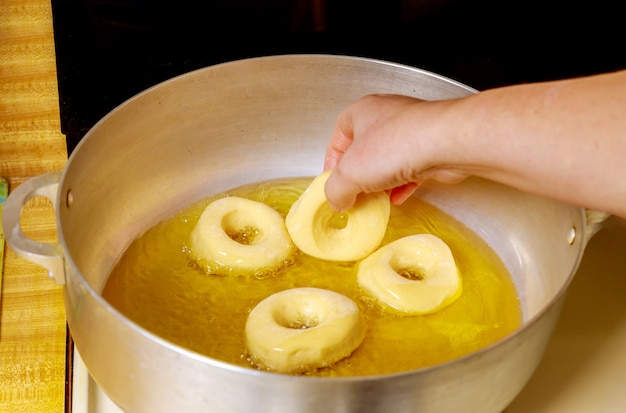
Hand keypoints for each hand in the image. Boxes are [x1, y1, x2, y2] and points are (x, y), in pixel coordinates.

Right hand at [323, 94, 467, 210]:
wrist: (446, 144)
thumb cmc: (398, 144)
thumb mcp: (349, 174)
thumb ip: (336, 189)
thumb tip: (337, 201)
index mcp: (362, 112)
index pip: (338, 138)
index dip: (333, 163)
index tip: (333, 183)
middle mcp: (387, 116)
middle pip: (364, 150)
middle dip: (359, 176)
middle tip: (355, 195)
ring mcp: (411, 130)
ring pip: (389, 160)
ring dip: (381, 182)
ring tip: (377, 200)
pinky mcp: (431, 147)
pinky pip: (411, 168)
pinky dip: (402, 184)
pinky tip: (398, 198)